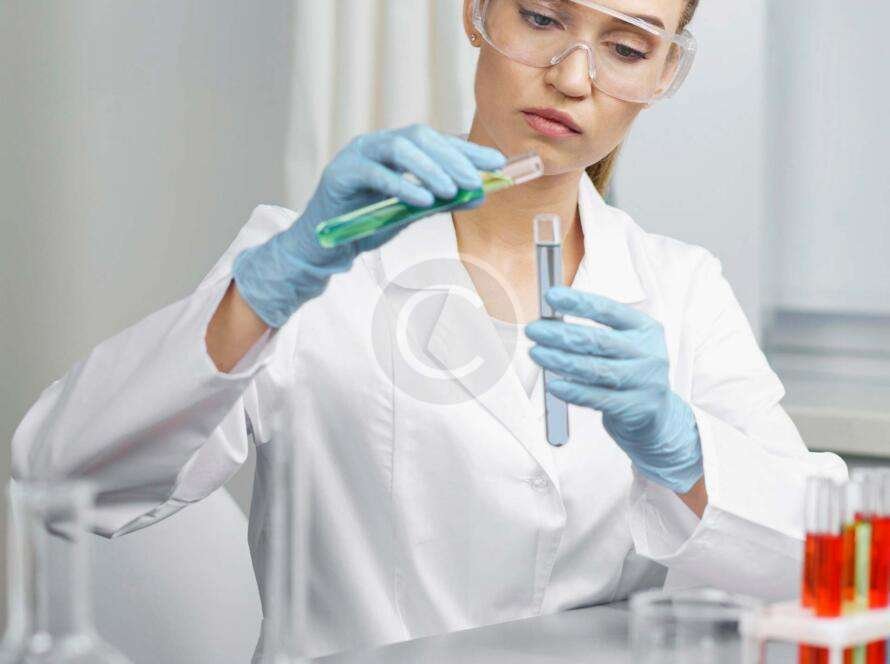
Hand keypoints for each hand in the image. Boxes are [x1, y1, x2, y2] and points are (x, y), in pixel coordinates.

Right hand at [232, 124, 505, 326]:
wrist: (324, 245)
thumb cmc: (366, 224)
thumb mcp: (410, 212)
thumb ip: (441, 201)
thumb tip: (478, 196)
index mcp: (395, 150)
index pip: (436, 140)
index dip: (467, 149)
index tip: (497, 162)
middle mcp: (376, 144)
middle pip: (419, 137)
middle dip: (452, 157)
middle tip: (475, 180)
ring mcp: (356, 155)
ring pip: (398, 148)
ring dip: (430, 168)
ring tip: (452, 191)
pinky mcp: (340, 174)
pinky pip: (376, 174)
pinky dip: (403, 185)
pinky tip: (425, 200)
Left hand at [525, 286, 702, 493]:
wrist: (656, 415)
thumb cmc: (627, 372)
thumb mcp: (622, 346)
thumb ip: (592, 334)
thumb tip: (550, 323)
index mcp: (645, 328)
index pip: (608, 310)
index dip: (578, 302)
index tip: (551, 295)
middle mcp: (648, 352)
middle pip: (598, 340)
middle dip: (561, 334)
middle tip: (534, 329)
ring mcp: (646, 382)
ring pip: (595, 369)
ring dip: (560, 360)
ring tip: (536, 353)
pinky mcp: (636, 408)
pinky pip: (597, 398)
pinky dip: (572, 391)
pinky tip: (554, 385)